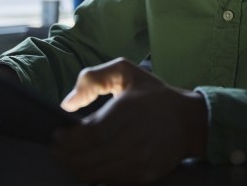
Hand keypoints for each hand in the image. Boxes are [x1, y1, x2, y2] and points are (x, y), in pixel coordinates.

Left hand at [52, 58, 207, 184]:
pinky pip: (108, 180)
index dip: (67, 139)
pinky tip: (89, 162)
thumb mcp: (126, 72)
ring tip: (69, 155)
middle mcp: (135, 139)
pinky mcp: (144, 176)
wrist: (189, 122)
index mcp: (129, 111)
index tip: (57, 134)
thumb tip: (68, 104)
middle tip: (57, 147)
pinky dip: (93, 174)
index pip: (89, 134)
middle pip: (87, 158)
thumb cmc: (154, 95)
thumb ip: (93, 79)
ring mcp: (140, 161)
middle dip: (64, 155)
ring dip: (75, 166)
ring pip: (94, 173)